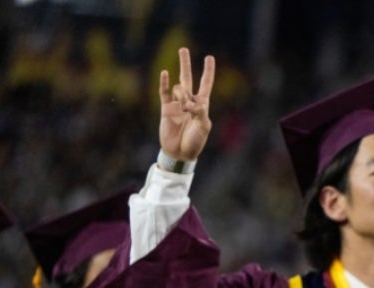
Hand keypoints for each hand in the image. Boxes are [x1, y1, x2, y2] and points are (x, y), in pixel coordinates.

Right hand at [159, 47, 214, 162]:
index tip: (209, 57)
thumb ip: (200, 113)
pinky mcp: (165, 108)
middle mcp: (189, 102)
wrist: (179, 153)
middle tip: (183, 49)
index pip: (205, 84)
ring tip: (184, 109)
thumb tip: (193, 102)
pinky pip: (164, 93)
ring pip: (178, 89)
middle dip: (186, 64)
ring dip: (182, 95)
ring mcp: (176, 104)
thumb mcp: (203, 128)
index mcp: (202, 105)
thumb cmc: (195, 142)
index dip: (208, 71)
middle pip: (188, 78)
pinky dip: (164, 83)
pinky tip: (165, 73)